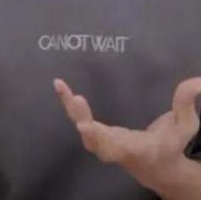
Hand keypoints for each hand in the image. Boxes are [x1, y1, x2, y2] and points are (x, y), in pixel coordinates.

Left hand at [53, 77, 200, 199]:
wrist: (157, 167)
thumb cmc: (170, 145)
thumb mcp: (184, 126)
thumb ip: (185, 104)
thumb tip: (197, 80)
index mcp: (136, 150)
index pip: (116, 148)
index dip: (99, 138)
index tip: (86, 128)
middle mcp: (116, 148)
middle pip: (94, 141)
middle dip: (83, 120)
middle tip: (76, 99)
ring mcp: (103, 142)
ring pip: (83, 129)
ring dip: (71, 109)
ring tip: (61, 86)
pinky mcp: (96, 133)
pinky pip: (80, 120)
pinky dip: (70, 105)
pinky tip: (61, 87)